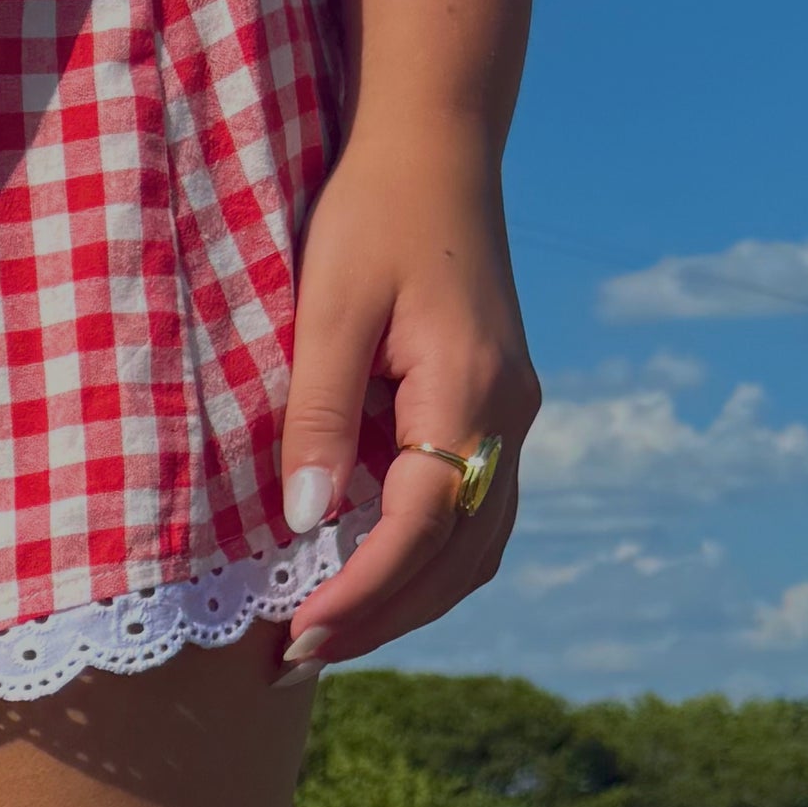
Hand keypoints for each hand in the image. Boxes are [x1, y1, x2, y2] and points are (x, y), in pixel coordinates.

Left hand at [272, 119, 539, 676]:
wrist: (436, 145)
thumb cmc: (371, 213)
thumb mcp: (327, 307)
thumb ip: (319, 416)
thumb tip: (309, 521)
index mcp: (470, 391)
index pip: (420, 529)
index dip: (360, 593)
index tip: (297, 636)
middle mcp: (509, 415)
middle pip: (458, 559)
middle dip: (380, 619)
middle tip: (295, 661)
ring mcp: (512, 415)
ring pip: (476, 548)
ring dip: (406, 603)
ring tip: (326, 637)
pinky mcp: (498, 409)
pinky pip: (474, 516)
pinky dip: (425, 564)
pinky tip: (366, 579)